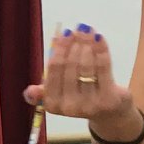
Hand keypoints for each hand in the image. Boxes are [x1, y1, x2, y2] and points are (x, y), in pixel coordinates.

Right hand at [24, 25, 138, 134]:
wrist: (110, 114)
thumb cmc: (81, 96)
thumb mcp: (61, 93)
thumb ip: (47, 85)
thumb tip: (33, 85)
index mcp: (52, 104)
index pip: (53, 70)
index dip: (60, 49)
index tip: (65, 33)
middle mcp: (69, 107)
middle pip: (70, 66)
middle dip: (75, 43)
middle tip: (80, 28)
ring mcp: (89, 105)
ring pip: (86, 66)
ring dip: (87, 44)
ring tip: (89, 31)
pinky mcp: (108, 100)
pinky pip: (102, 69)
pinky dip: (100, 50)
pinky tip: (99, 38)